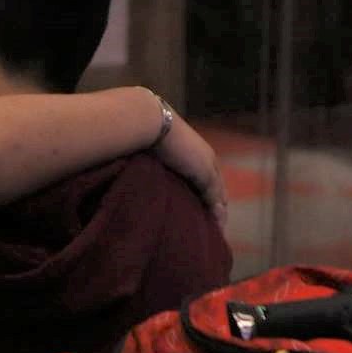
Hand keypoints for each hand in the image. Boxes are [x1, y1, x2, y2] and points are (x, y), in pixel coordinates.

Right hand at [154, 106, 226, 229]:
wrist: (149, 121)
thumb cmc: (142, 129)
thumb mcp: (150, 146)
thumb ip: (151, 158)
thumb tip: (132, 166)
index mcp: (194, 148)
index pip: (206, 175)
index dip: (207, 192)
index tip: (204, 209)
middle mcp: (205, 156)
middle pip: (217, 186)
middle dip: (216, 205)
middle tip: (214, 225)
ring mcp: (207, 165)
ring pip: (219, 194)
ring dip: (218, 213)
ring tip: (216, 231)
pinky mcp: (205, 174)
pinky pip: (215, 199)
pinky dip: (216, 213)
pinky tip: (214, 227)